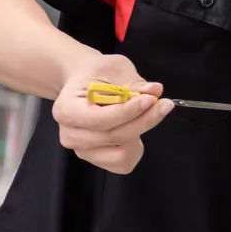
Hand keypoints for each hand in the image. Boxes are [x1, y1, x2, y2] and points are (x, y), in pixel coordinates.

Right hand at [52, 53, 173, 173]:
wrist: (83, 83)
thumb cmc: (95, 74)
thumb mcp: (114, 68)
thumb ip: (134, 82)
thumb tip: (155, 90)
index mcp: (66, 110)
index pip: (100, 119)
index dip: (129, 111)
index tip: (151, 99)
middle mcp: (70, 135)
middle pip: (115, 137)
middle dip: (144, 120)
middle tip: (164, 104)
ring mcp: (82, 150)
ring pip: (122, 154)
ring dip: (139, 133)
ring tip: (141, 115)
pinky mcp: (97, 160)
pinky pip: (124, 163)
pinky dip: (135, 148)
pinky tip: (133, 129)